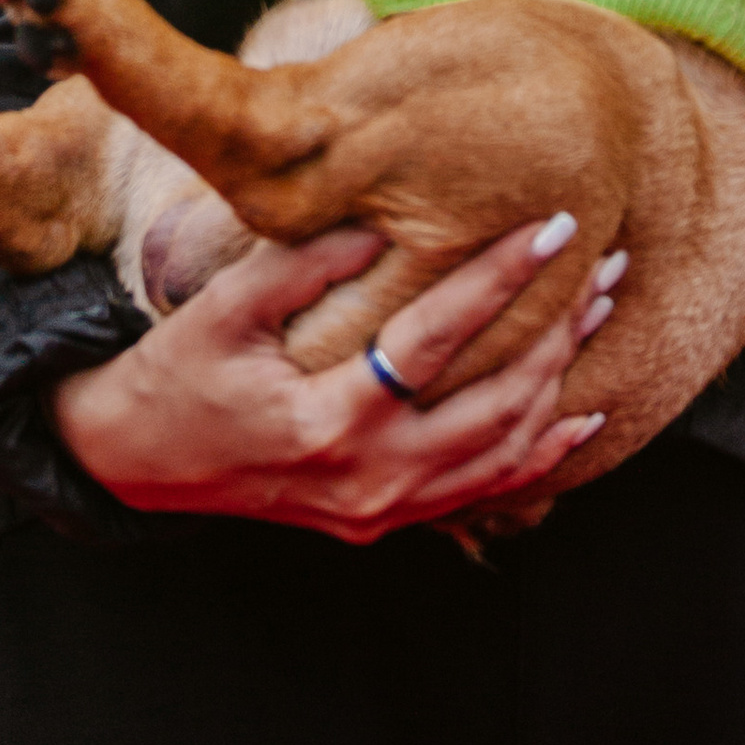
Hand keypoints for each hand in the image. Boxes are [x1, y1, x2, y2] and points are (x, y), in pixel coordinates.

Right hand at [52, 215, 619, 537]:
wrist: (137, 461)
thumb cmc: (178, 373)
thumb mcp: (224, 309)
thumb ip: (305, 266)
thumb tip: (385, 224)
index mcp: (328, 419)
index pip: (436, 338)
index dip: (500, 277)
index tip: (554, 226)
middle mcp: (367, 476)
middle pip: (495, 406)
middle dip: (559, 333)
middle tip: (607, 266)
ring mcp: (380, 508)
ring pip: (501, 455)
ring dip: (562, 385)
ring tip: (602, 313)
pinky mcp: (382, 520)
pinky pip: (480, 492)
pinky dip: (537, 455)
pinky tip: (580, 414)